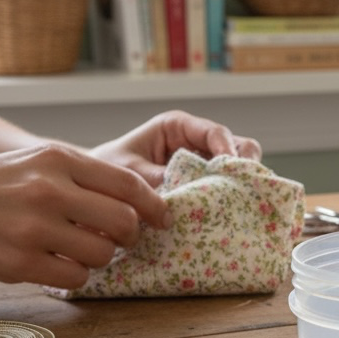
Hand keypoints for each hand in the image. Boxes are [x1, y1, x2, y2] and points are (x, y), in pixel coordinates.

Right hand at [0, 145, 169, 288]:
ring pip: (103, 253)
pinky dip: (75, 276)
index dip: (154, 205)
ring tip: (79, 252)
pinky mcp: (19, 262)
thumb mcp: (34, 162)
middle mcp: (49, 190)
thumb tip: (133, 202)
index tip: (162, 218)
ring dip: (100, 259)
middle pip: (123, 221)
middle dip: (130, 236)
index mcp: (58, 159)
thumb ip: (81, 178)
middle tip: (120, 241)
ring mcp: (34, 228)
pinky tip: (58, 266)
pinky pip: (75, 277)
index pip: (128, 184)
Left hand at [89, 110, 261, 187]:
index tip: (227, 167)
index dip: (226, 148)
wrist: (95, 189)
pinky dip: (231, 197)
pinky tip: (230, 210)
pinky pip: (226, 187)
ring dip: (240, 182)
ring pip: (237, 168)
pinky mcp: (203, 184)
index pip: (214, 132)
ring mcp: (203, 163)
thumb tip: (187, 191)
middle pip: (237, 146)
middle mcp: (196, 142)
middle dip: (243, 165)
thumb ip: (156, 178)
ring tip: (240, 199)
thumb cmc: (108, 170)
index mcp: (177, 127)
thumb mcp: (128, 172)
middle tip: (243, 184)